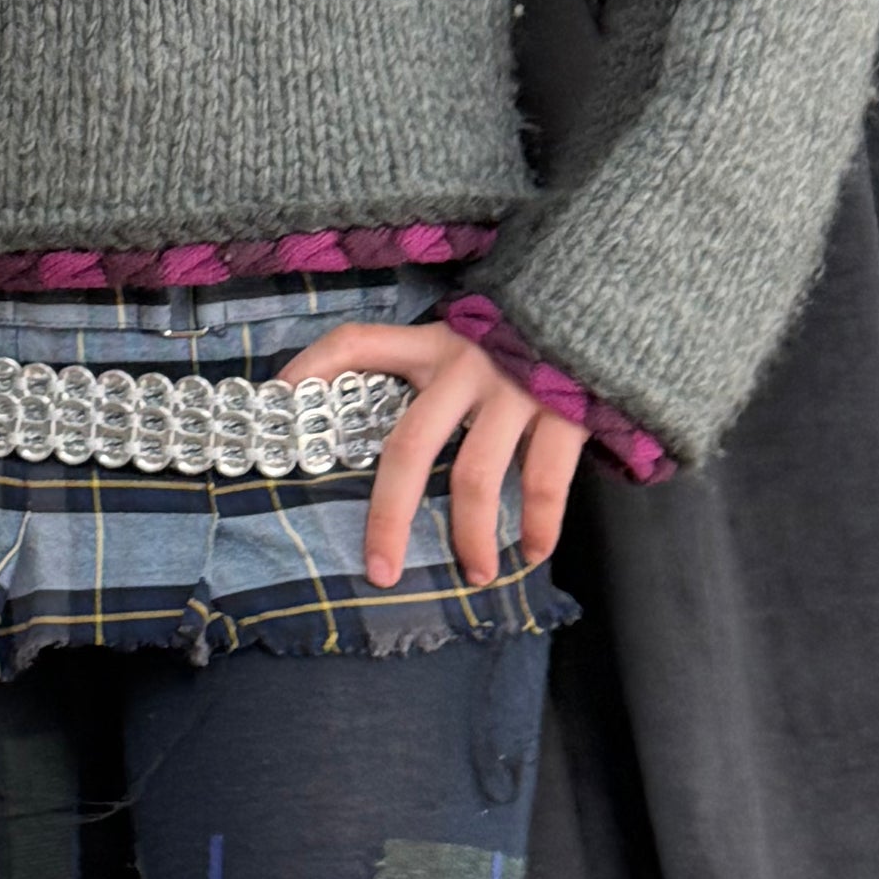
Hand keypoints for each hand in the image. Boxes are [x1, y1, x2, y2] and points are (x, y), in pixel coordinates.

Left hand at [272, 321, 585, 589]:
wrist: (603, 303)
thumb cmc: (522, 333)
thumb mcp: (462, 333)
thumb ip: (418, 361)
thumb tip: (354, 413)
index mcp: (432, 343)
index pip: (356, 343)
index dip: (312, 368)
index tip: (275, 400)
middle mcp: (465, 366)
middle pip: (409, 447)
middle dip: (390, 516)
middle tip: (381, 570)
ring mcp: (516, 390)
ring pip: (475, 477)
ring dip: (471, 536)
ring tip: (475, 574)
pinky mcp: (565, 411)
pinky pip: (544, 479)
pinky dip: (539, 523)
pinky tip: (532, 550)